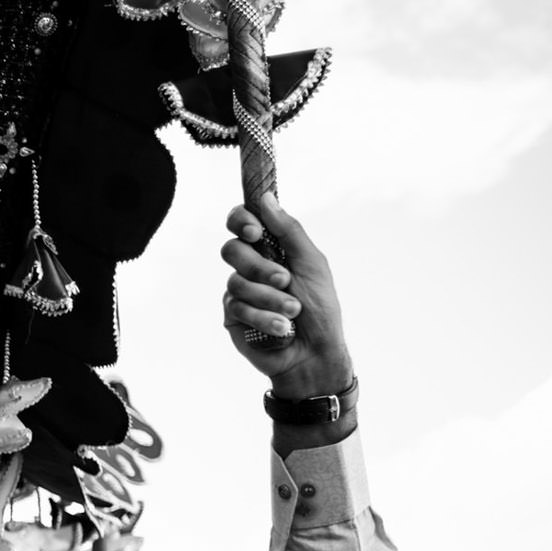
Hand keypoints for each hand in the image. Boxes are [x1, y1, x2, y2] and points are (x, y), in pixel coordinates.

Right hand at [220, 195, 353, 399]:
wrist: (315, 353)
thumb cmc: (320, 309)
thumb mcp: (312, 264)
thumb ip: (289, 231)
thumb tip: (265, 197)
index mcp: (270, 248)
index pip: (241, 222)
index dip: (241, 221)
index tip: (256, 232)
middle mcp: (251, 267)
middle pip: (232, 250)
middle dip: (259, 266)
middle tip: (284, 280)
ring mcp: (238, 292)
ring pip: (236, 282)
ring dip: (269, 297)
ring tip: (292, 311)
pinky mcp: (231, 317)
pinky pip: (236, 307)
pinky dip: (262, 316)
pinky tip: (280, 328)